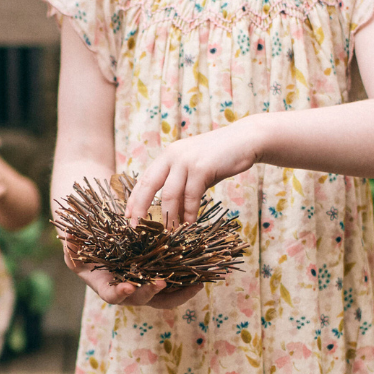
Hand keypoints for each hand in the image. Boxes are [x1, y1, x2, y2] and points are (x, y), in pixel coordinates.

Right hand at [61, 237, 202, 309]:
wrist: (100, 233)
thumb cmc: (82, 237)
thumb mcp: (73, 238)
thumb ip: (72, 242)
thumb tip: (69, 238)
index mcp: (104, 283)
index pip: (111, 294)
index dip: (119, 293)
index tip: (127, 287)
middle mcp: (125, 288)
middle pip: (141, 299)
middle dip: (151, 293)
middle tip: (162, 283)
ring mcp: (143, 284)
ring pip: (163, 297)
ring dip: (179, 293)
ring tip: (196, 284)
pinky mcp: (157, 275)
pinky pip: (174, 284)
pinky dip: (187, 282)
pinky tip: (201, 274)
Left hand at [125, 121, 262, 229]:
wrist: (245, 140)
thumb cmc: (220, 157)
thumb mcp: (195, 169)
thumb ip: (181, 185)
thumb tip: (172, 213)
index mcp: (168, 156)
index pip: (145, 179)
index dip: (134, 199)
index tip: (128, 217)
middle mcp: (173, 156)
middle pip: (149, 185)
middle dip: (141, 208)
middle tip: (136, 228)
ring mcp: (187, 161)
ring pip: (170, 195)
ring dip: (169, 217)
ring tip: (168, 233)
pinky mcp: (202, 168)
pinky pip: (191, 196)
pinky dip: (189, 213)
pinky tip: (189, 224)